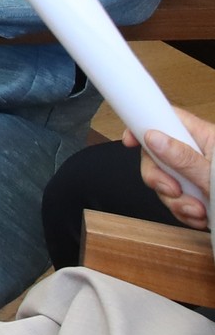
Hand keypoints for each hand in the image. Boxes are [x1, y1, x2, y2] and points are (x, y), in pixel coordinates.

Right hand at [132, 107, 213, 227]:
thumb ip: (184, 158)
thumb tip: (153, 137)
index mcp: (205, 137)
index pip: (166, 117)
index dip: (143, 124)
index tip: (128, 140)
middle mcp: (199, 153)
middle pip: (158, 155)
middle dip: (160, 179)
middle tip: (171, 190)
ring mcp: (198, 174)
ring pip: (167, 181)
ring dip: (176, 201)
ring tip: (196, 211)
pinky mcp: (200, 194)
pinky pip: (178, 200)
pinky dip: (185, 211)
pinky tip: (200, 216)